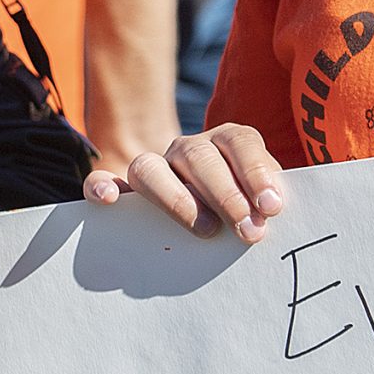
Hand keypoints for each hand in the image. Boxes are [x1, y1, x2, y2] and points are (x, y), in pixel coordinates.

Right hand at [85, 122, 285, 243]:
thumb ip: (267, 202)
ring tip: (206, 231)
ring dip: (178, 199)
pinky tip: (111, 200)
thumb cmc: (247, 213)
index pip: (240, 142)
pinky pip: (101, 179)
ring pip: (150, 167)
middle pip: (199, 156)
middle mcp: (188, 149)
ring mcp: (154, 167)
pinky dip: (101, 186)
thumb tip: (272, 214)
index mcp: (227, 142)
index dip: (256, 172)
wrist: (214, 222)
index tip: (272, 208)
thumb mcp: (262, 201)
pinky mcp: (125, 192)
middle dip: (226, 194)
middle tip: (248, 230)